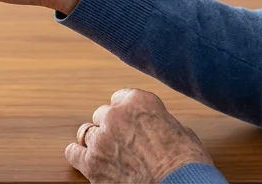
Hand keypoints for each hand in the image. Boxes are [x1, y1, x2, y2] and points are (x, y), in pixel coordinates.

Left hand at [66, 89, 212, 182]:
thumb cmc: (187, 164)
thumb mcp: (182, 132)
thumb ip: (162, 123)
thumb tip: (161, 130)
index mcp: (139, 102)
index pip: (120, 98)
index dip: (125, 112)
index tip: (128, 121)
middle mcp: (116, 116)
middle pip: (103, 115)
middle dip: (111, 127)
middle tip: (121, 141)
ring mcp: (101, 139)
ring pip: (87, 132)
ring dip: (95, 140)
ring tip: (103, 150)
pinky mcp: (92, 164)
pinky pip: (73, 153)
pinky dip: (78, 155)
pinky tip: (82, 157)